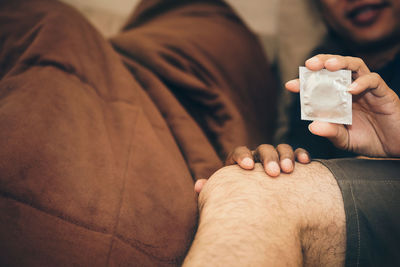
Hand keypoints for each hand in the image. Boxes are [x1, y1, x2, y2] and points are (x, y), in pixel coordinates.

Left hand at [194, 144, 310, 192]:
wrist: (260, 212)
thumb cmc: (239, 203)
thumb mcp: (225, 198)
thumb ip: (213, 190)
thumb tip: (199, 185)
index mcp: (239, 162)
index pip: (238, 151)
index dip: (242, 156)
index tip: (247, 167)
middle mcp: (257, 158)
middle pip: (262, 149)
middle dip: (268, 158)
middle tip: (273, 173)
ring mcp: (275, 159)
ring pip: (281, 148)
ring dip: (286, 156)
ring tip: (290, 170)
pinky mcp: (291, 164)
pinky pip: (297, 154)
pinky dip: (301, 155)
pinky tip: (306, 163)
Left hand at [286, 54, 399, 157]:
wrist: (395, 148)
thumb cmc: (369, 140)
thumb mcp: (344, 140)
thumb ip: (330, 132)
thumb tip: (311, 126)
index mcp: (338, 99)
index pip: (319, 84)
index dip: (305, 82)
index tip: (290, 85)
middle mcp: (350, 89)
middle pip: (336, 67)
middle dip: (322, 62)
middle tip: (310, 64)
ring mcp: (367, 89)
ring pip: (355, 65)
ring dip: (341, 62)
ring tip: (329, 65)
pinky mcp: (383, 93)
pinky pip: (374, 80)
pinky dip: (362, 82)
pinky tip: (351, 89)